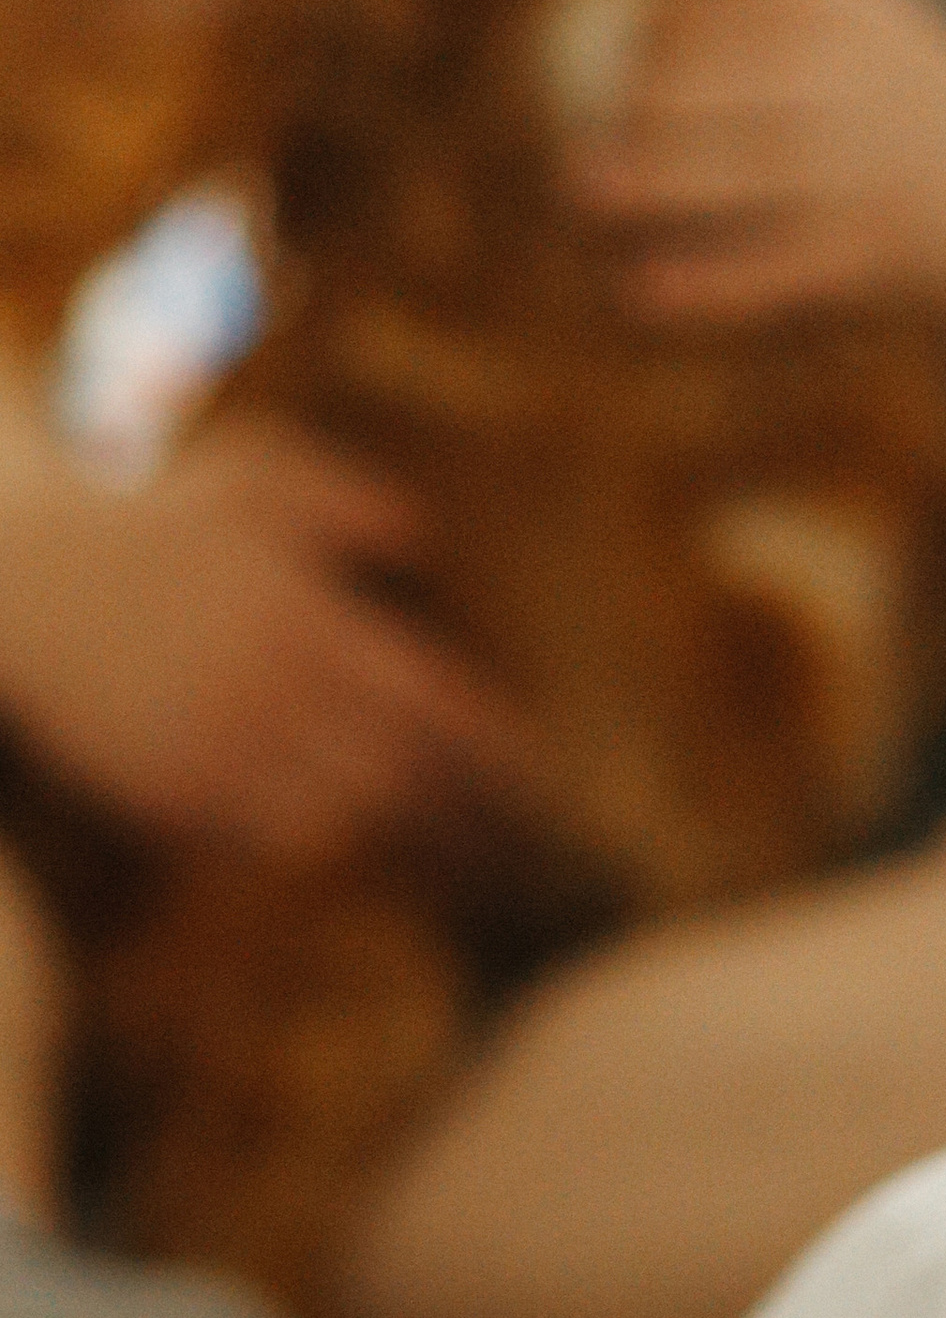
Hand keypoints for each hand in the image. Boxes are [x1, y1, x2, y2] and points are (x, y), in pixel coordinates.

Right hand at [0, 424, 529, 859]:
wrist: (20, 575)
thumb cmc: (152, 516)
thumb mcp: (254, 474)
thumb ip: (344, 499)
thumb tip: (418, 538)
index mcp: (308, 620)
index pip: (429, 702)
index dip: (486, 744)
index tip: (523, 767)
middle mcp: (269, 692)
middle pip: (396, 775)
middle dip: (454, 806)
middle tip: (497, 830)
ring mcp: (213, 748)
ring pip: (333, 822)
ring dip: (385, 832)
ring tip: (428, 843)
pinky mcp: (163, 790)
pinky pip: (254, 840)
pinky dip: (301, 843)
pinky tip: (330, 836)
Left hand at [566, 0, 945, 325]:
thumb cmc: (912, 104)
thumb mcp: (869, 17)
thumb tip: (642, 10)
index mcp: (852, 8)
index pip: (727, 2)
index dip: (660, 39)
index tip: (634, 72)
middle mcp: (863, 78)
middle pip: (727, 80)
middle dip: (644, 107)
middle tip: (585, 143)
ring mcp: (872, 164)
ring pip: (746, 168)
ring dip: (656, 183)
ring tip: (582, 193)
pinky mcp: (875, 249)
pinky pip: (778, 266)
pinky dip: (709, 284)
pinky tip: (647, 291)